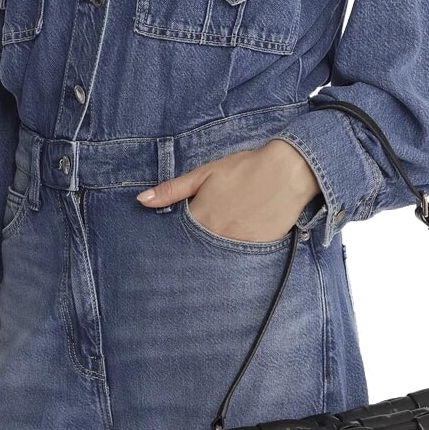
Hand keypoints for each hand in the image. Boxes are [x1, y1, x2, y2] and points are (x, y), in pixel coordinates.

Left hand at [136, 138, 321, 243]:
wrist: (287, 172)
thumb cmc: (244, 169)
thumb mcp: (204, 175)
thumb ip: (172, 190)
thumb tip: (141, 200)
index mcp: (201, 218)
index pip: (178, 238)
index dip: (174, 241)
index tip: (167, 247)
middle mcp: (217, 236)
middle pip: (196, 252)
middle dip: (191, 253)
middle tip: (189, 256)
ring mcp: (238, 245)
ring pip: (218, 259)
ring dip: (212, 258)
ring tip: (214, 255)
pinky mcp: (258, 250)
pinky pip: (240, 260)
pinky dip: (234, 258)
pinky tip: (234, 252)